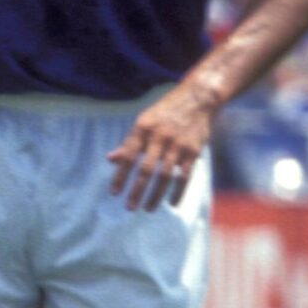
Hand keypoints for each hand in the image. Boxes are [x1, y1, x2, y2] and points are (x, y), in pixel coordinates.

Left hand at [107, 88, 209, 210]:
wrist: (198, 98)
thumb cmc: (165, 111)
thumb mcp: (143, 121)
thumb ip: (129, 142)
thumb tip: (110, 159)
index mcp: (142, 129)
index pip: (128, 156)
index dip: (120, 176)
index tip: (114, 193)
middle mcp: (159, 137)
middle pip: (146, 169)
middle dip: (136, 190)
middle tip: (129, 208)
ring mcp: (178, 144)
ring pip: (165, 175)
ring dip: (156, 195)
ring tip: (147, 208)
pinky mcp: (193, 150)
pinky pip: (185, 175)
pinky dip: (178, 191)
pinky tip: (172, 203)